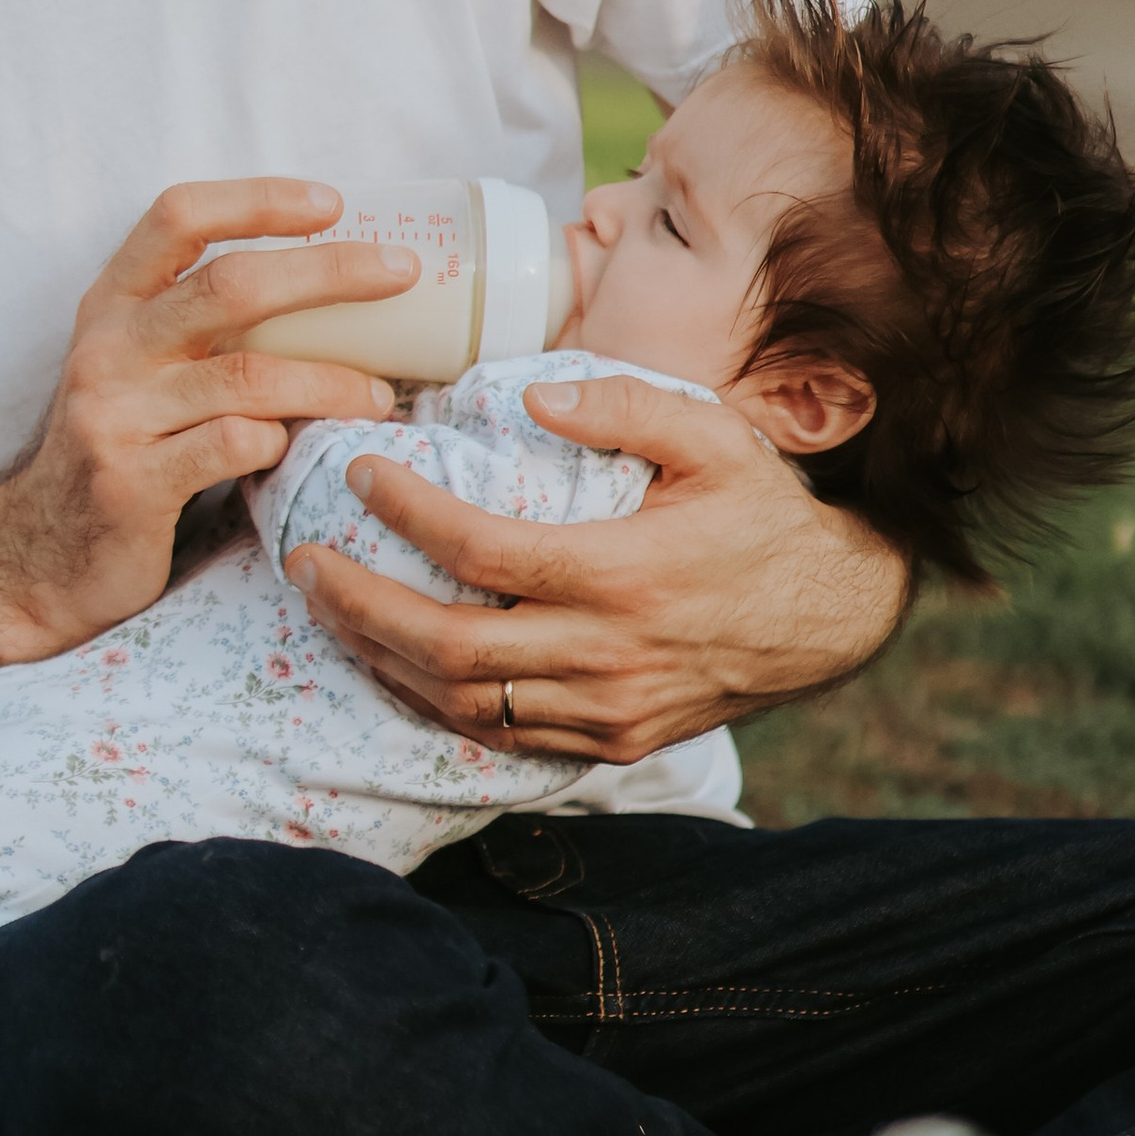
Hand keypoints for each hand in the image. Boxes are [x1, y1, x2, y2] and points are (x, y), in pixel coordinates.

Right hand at [0, 180, 417, 659]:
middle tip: (401, 273)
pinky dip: (282, 442)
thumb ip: (203, 330)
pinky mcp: (132, 483)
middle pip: (230, 285)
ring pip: (247, 376)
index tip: (333, 203)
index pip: (178, 217)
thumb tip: (332, 289)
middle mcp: (108, 349)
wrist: (39, 559)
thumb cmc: (122, 452)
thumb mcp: (142, 371)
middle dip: (328, 271)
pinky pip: (232, 447)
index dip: (257, 200)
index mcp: (112, 305)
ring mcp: (116, 415)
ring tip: (382, 394)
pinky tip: (304, 449)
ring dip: (332, 380)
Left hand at [286, 374, 909, 759]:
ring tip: (330, 610)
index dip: (405, 512)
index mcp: (624, 573)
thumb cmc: (762, 515)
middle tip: (305, 562)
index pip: (480, 550)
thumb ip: (625, 405)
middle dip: (359, 604)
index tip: (361, 471)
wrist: (829, 618)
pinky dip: (433, 703)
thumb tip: (531, 391)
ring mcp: (606, 710)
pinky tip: (394, 663)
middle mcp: (606, 654)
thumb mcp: (715, 437)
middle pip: (447, 646)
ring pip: (461, 703)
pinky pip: (498, 737)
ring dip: (381, 659)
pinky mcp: (610, 744)